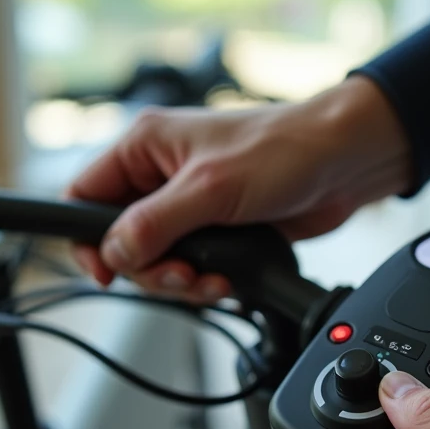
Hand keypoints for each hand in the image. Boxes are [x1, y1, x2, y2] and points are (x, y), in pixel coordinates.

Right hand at [67, 76, 409, 301]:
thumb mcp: (211, 188)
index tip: (104, 271)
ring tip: (214, 280)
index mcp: (145, 147)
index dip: (86, 239)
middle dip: (151, 270)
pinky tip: (230, 279)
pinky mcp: (217, 230)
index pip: (84, 195)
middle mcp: (161, 175)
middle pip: (122, 242)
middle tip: (183, 275)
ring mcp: (189, 205)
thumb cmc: (285, 150)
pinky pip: (192, 268)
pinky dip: (206, 281)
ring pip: (157, 261)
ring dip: (182, 281)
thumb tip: (115, 254)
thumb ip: (156, 224)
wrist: (345, 164)